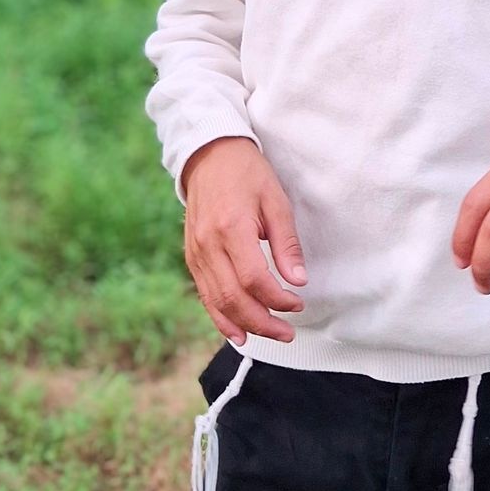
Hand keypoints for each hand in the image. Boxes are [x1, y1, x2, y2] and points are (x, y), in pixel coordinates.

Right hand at [180, 137, 307, 344]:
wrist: (209, 154)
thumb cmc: (247, 174)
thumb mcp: (275, 200)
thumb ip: (286, 243)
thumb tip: (298, 281)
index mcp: (231, 227)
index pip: (254, 278)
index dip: (277, 298)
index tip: (298, 302)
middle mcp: (208, 244)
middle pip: (233, 297)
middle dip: (262, 321)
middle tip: (287, 332)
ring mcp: (196, 252)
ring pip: (216, 302)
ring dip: (244, 324)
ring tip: (269, 336)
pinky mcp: (191, 256)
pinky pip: (204, 294)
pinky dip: (220, 317)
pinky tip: (237, 332)